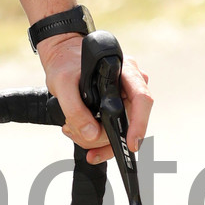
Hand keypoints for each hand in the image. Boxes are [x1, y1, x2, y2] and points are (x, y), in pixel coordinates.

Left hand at [37, 37, 153, 164]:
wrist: (63, 60)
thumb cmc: (65, 64)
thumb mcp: (62, 84)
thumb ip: (74, 109)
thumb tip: (91, 135)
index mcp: (125, 71)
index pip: (141, 99)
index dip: (139, 123)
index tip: (131, 144)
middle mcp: (130, 85)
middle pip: (129, 122)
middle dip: (103, 137)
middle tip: (75, 133)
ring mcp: (125, 99)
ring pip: (118, 131)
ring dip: (93, 139)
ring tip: (70, 128)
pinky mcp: (116, 111)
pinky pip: (111, 132)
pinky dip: (93, 138)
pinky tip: (76, 131)